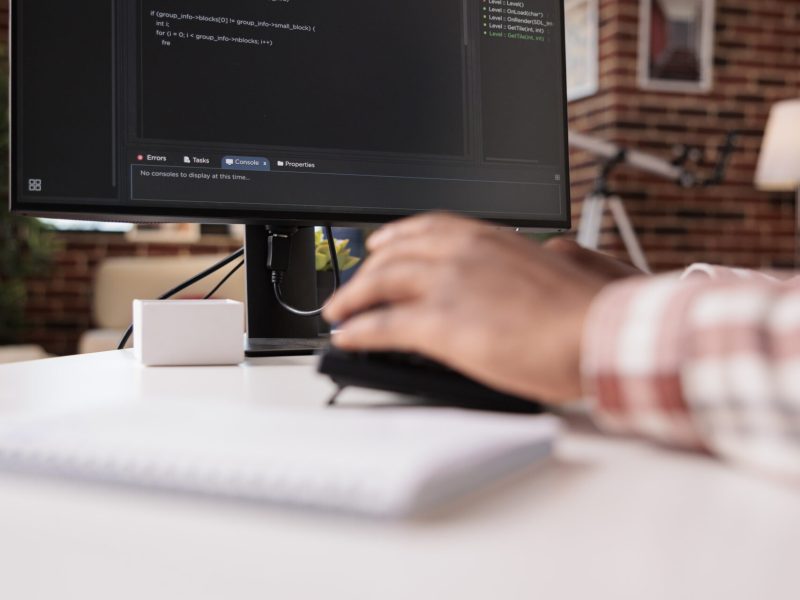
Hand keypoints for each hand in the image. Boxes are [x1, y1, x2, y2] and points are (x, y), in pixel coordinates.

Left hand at [324, 214, 615, 402]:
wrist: (599, 332)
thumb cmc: (587, 309)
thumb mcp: (555, 266)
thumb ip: (527, 260)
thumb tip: (531, 263)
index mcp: (489, 237)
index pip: (428, 226)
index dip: (396, 236)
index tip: (381, 243)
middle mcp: (462, 253)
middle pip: (395, 254)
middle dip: (367, 271)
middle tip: (352, 285)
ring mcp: (448, 285)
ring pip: (381, 284)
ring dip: (353, 298)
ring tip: (338, 312)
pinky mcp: (441, 323)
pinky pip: (383, 324)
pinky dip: (359, 330)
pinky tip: (348, 337)